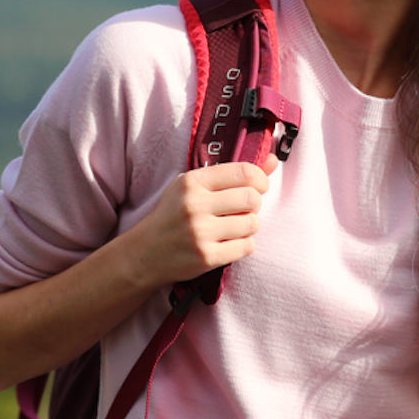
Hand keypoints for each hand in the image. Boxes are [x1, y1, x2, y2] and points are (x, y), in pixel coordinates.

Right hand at [123, 159, 272, 288]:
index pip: (244, 172)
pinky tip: (229, 242)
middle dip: (254, 204)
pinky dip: (244, 244)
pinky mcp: (206, 257)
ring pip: (252, 224)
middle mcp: (195, 205)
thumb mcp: (194, 187)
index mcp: (192, 182)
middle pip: (252, 199)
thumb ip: (233, 173)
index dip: (260, 179)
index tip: (259, 186)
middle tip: (243, 209)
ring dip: (249, 226)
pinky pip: (247, 246)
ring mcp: (200, 233)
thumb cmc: (174, 215)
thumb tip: (274, 161)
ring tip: (234, 227)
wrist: (144, 253)